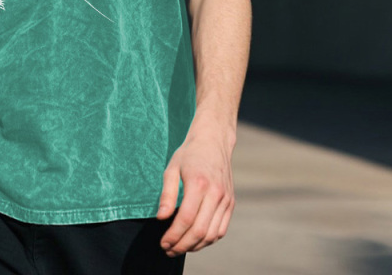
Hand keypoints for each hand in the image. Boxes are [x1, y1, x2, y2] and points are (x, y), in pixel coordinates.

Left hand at [155, 124, 235, 255]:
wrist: (213, 141)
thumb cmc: (189, 154)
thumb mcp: (172, 168)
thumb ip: (167, 195)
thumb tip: (161, 218)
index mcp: (199, 184)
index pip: (186, 219)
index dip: (174, 235)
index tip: (163, 242)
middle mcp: (216, 194)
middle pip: (200, 231)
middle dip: (182, 245)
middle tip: (168, 250)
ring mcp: (226, 199)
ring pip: (212, 234)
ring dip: (195, 246)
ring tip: (179, 248)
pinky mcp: (230, 203)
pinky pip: (221, 230)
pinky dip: (208, 240)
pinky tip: (195, 241)